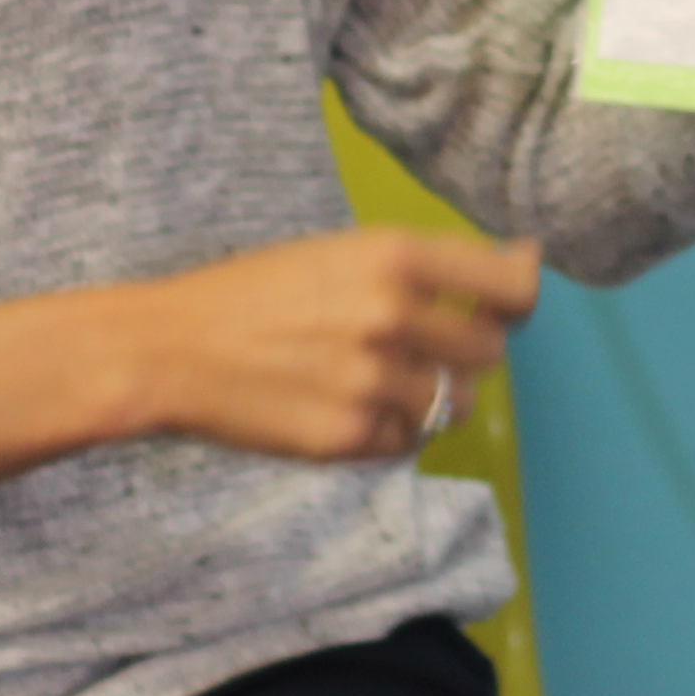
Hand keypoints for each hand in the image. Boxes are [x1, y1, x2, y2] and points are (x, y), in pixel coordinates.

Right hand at [125, 229, 540, 463]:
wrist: (170, 348)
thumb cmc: (255, 292)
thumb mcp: (341, 252)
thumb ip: (425, 266)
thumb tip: (524, 262)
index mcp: (395, 256)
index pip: (512, 288)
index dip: (519, 299)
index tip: (508, 303)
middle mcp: (393, 316)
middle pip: (489, 351)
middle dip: (462, 351)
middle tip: (415, 344)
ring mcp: (373, 382)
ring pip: (451, 404)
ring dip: (428, 395)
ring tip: (372, 378)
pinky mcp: (349, 439)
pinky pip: (407, 443)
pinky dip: (389, 431)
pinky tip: (345, 406)